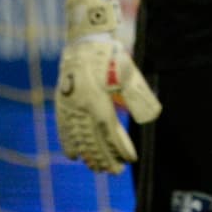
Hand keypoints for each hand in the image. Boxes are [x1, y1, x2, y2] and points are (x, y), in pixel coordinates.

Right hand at [54, 0, 161, 173]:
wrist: (83, 40)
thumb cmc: (111, 56)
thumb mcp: (128, 73)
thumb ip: (138, 96)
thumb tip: (150, 117)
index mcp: (99, 100)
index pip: (110, 132)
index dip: (120, 148)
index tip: (130, 160)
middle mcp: (81, 106)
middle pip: (94, 140)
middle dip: (105, 158)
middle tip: (115, 172)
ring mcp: (69, 105)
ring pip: (78, 137)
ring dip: (89, 154)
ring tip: (98, 168)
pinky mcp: (61, 102)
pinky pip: (63, 128)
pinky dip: (68, 142)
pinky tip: (73, 156)